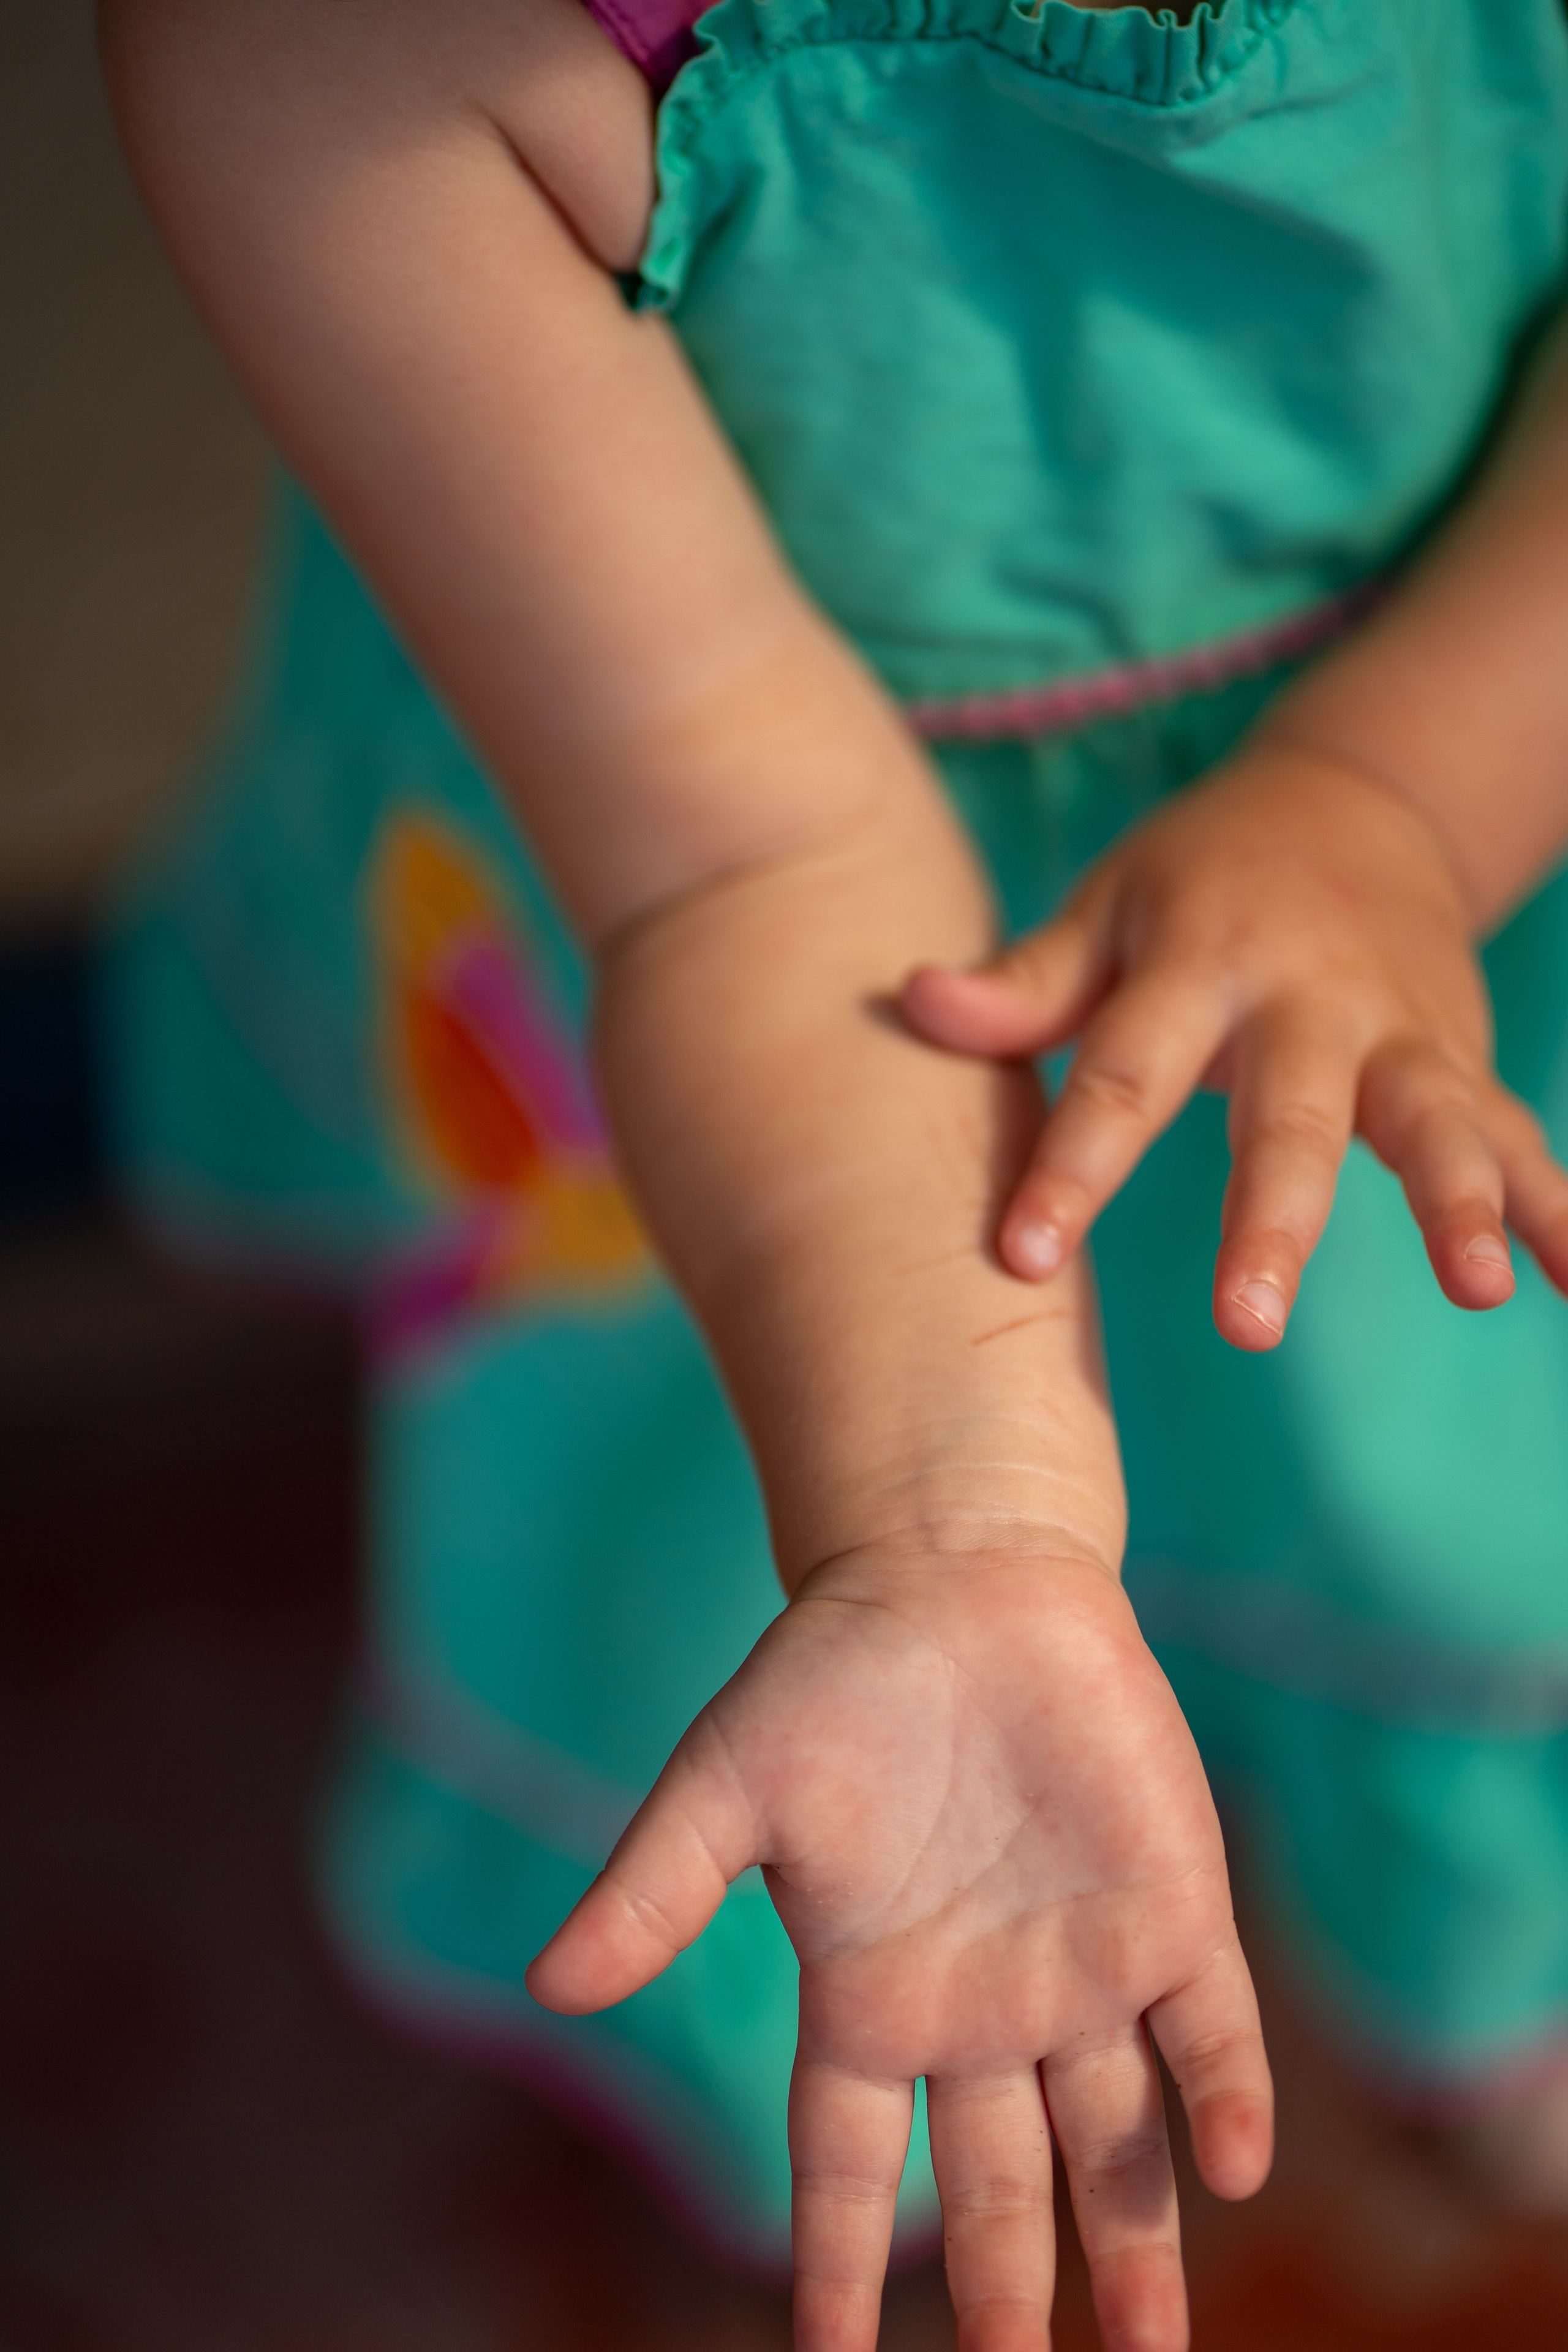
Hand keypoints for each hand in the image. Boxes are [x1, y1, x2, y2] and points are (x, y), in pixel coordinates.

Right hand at [527, 1543, 1271, 2351]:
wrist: (960, 1575)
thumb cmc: (832, 1673)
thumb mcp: (726, 1784)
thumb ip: (654, 1889)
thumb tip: (550, 1985)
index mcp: (870, 1996)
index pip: (852, 2171)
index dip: (840, 2276)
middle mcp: (981, 2008)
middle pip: (1001, 2192)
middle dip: (1011, 2302)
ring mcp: (1082, 1963)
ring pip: (1116, 2141)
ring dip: (1140, 2249)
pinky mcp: (1169, 1902)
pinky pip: (1207, 2027)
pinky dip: (1223, 2098)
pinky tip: (1231, 2168)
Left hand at [901, 743, 1567, 1348]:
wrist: (1355, 800)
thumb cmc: (1195, 882)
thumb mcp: (1105, 909)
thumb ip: (1022, 981)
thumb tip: (910, 1000)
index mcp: (1196, 964)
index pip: (1121, 1072)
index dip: (1072, 1165)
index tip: (1019, 1257)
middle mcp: (1308, 998)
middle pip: (1291, 1116)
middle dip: (1273, 1219)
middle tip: (1247, 1324)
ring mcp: (1400, 1031)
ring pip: (1435, 1121)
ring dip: (1459, 1203)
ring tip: (1480, 1290)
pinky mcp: (1462, 1059)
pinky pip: (1519, 1137)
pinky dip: (1559, 1208)